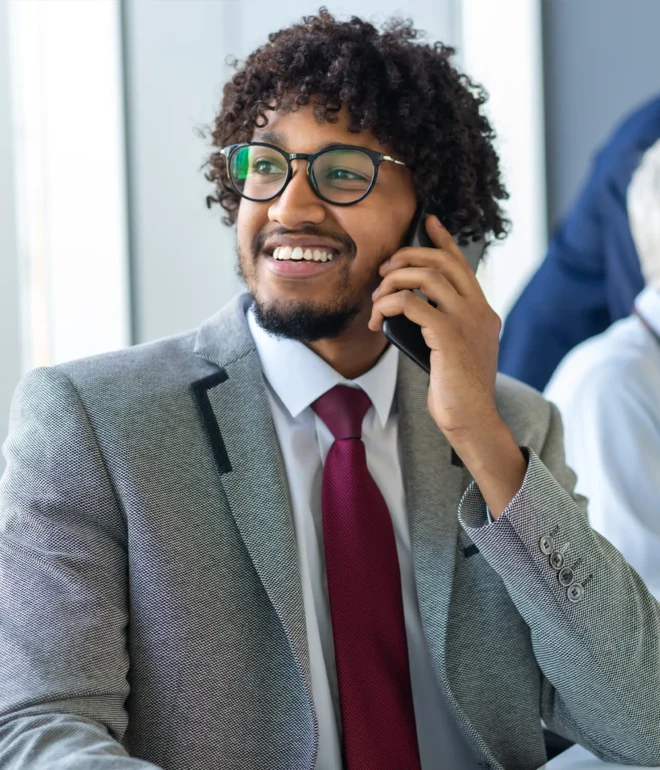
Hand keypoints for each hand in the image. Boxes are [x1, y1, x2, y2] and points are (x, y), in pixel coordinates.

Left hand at [369, 215, 501, 439]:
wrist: (472, 420)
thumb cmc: (457, 392)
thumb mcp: (453, 352)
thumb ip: (442, 326)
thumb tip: (407, 307)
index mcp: (483, 313)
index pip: (464, 266)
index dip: (444, 240)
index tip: (429, 222)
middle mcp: (479, 311)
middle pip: (443, 262)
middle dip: (408, 256)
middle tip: (385, 269)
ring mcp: (467, 322)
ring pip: (427, 277)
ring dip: (393, 281)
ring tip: (377, 300)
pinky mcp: (449, 336)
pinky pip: (412, 303)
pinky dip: (389, 304)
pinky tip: (378, 318)